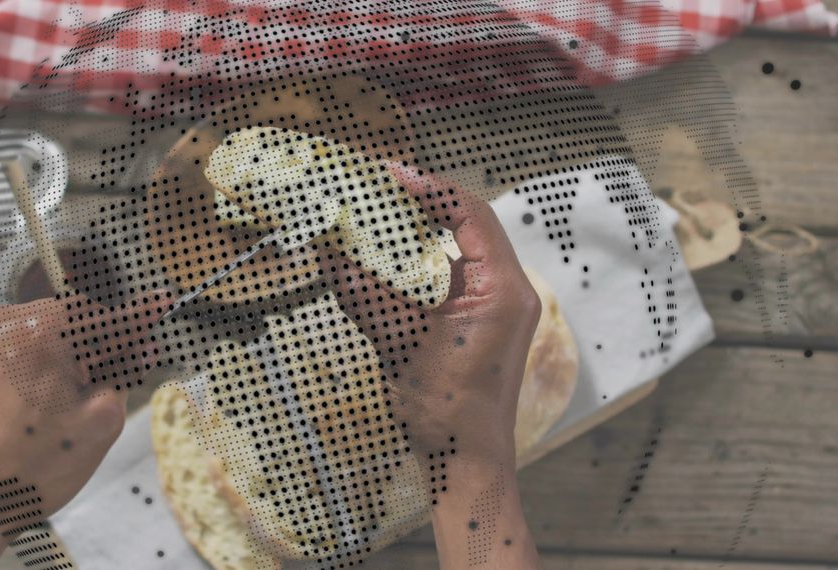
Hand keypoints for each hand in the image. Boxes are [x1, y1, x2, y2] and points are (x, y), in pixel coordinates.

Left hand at [0, 292, 171, 568]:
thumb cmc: (30, 471)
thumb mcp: (99, 424)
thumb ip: (125, 374)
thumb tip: (143, 346)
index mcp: (45, 334)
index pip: (108, 315)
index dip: (141, 313)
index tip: (161, 301)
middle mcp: (8, 322)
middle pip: (76, 314)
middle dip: (102, 338)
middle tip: (120, 371)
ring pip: (48, 326)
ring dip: (70, 349)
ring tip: (72, 397)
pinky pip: (21, 341)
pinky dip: (41, 358)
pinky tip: (42, 398)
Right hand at [319, 162, 541, 568]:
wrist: (467, 463)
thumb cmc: (443, 410)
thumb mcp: (397, 344)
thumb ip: (364, 294)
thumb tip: (327, 253)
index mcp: (502, 289)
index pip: (470, 214)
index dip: (429, 189)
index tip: (390, 175)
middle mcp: (511, 292)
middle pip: (469, 226)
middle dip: (423, 205)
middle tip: (378, 189)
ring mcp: (499, 308)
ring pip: (462, 251)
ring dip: (422, 234)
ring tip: (379, 218)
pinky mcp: (483, 323)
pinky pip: (456, 278)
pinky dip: (424, 264)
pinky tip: (390, 262)